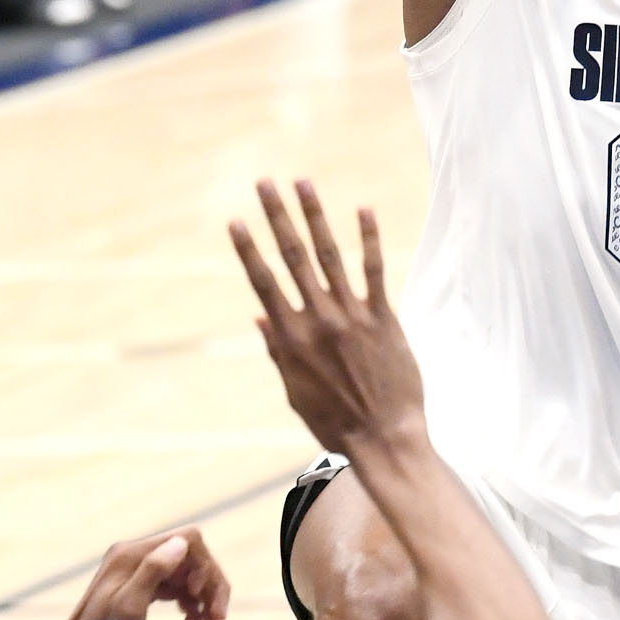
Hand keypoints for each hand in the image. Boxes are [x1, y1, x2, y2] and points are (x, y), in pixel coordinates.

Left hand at [55, 526, 231, 619]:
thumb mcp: (128, 609)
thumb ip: (151, 571)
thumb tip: (181, 543)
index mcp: (130, 555)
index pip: (189, 540)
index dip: (206, 569)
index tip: (204, 602)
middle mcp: (132, 555)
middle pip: (191, 557)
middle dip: (209, 587)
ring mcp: (135, 571)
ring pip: (186, 574)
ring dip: (203, 600)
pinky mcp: (138, 588)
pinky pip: (176, 587)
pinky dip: (190, 606)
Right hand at [229, 180, 425, 455]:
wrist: (384, 437)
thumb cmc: (336, 421)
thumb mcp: (295, 391)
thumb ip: (279, 351)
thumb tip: (260, 318)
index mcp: (290, 339)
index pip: (263, 283)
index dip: (248, 249)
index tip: (236, 220)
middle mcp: (317, 320)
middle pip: (292, 257)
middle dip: (276, 217)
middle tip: (264, 182)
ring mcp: (351, 316)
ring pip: (329, 255)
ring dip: (314, 215)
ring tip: (303, 183)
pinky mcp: (382, 318)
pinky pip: (373, 270)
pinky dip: (367, 239)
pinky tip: (362, 209)